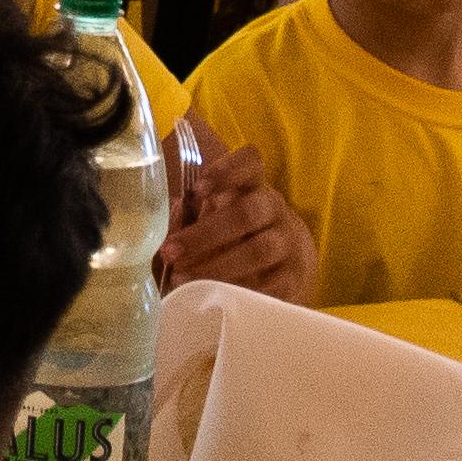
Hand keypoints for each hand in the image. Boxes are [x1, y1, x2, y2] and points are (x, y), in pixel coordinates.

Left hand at [155, 131, 312, 301]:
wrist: (290, 262)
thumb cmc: (238, 234)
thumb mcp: (218, 216)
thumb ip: (192, 215)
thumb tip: (166, 221)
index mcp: (253, 186)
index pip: (250, 162)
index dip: (226, 171)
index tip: (198, 188)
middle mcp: (274, 209)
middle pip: (247, 213)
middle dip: (205, 234)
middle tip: (170, 251)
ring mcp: (289, 242)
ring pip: (258, 250)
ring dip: (216, 266)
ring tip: (181, 278)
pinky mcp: (295, 277)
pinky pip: (270, 285)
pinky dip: (240, 291)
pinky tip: (214, 298)